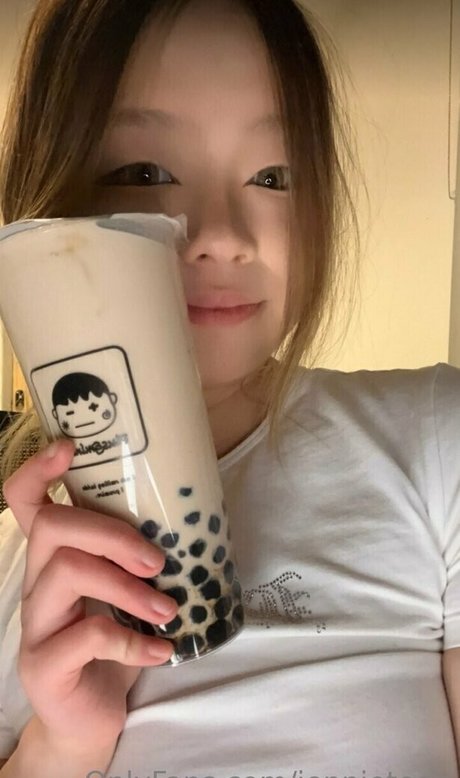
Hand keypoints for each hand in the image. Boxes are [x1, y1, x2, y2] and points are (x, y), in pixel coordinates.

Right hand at [3, 439, 177, 750]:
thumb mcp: (125, 591)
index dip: (37, 469)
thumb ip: (138, 558)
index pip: (23, 502)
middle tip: (156, 560)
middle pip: (53, 527)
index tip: (68, 447)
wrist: (91, 718)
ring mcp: (35, 624)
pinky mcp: (44, 665)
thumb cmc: (113, 642)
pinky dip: (133, 643)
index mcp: (54, 558)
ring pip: (67, 572)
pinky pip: (87, 637)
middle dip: (112, 534)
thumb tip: (193, 518)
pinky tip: (161, 651)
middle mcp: (35, 583)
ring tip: (169, 610)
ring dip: (129, 589)